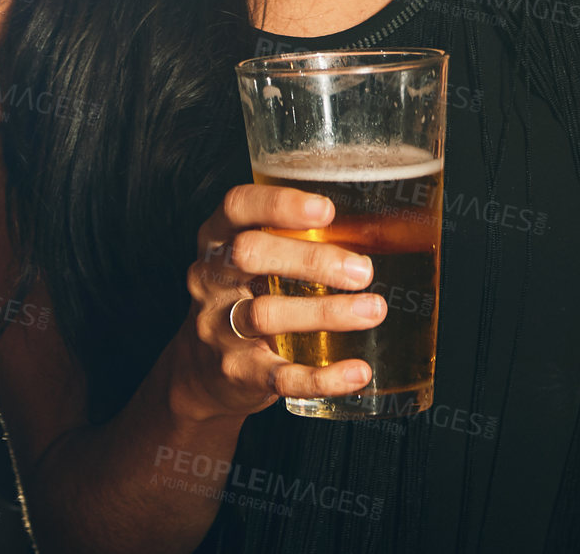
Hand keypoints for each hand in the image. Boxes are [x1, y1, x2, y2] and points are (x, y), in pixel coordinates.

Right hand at [167, 183, 384, 423]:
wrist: (202, 372)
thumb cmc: (244, 297)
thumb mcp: (253, 260)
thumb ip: (293, 240)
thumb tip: (377, 230)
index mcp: (217, 239)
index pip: (237, 206)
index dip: (279, 204)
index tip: (327, 210)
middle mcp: (210, 279)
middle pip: (249, 255)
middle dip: (309, 259)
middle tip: (362, 270)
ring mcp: (218, 328)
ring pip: (266, 315)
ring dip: (326, 312)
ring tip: (373, 310)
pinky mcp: (237, 373)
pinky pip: (279, 376)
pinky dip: (322, 375)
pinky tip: (358, 371)